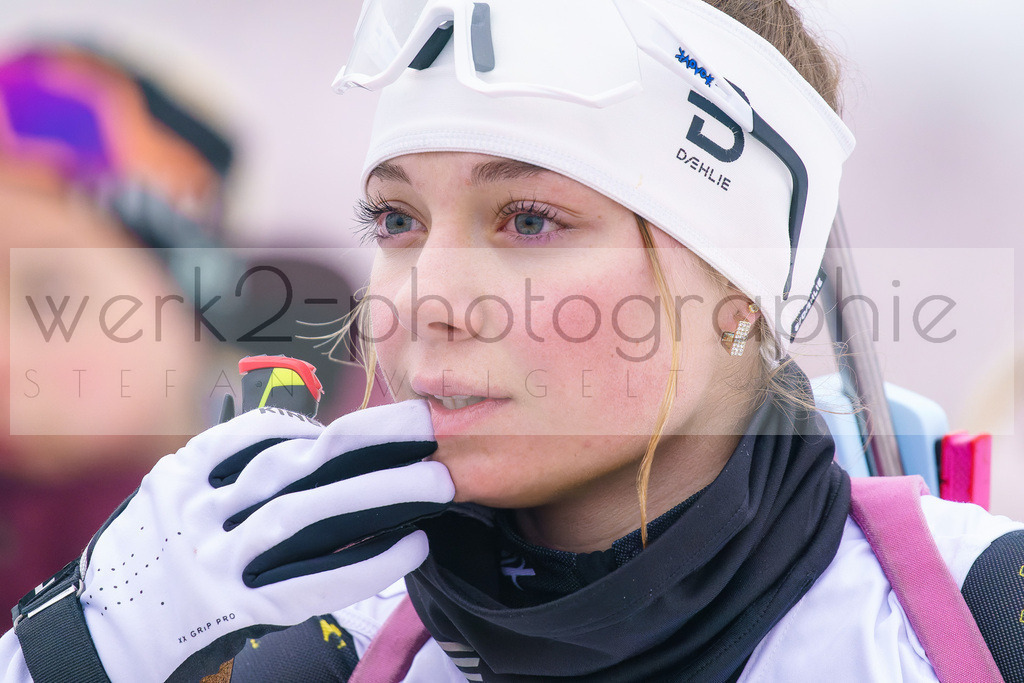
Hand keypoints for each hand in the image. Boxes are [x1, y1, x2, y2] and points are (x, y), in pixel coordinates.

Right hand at [77, 401, 450, 682]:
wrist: (105, 633)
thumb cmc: (156, 559)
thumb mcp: (174, 496)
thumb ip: (234, 467)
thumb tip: (316, 441)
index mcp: (184, 474)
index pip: (268, 434)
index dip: (332, 425)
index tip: (385, 420)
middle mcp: (197, 512)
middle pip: (298, 464)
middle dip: (370, 441)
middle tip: (429, 429)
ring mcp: (215, 561)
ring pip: (304, 516)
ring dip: (376, 495)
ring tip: (435, 484)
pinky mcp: (236, 609)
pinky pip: (309, 583)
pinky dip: (364, 562)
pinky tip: (408, 547)